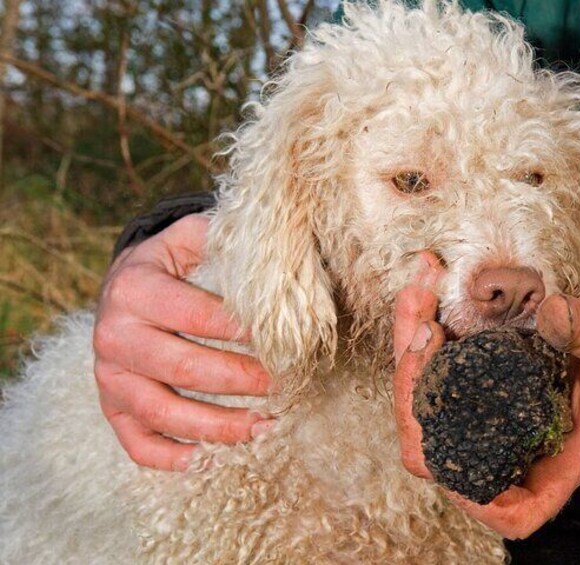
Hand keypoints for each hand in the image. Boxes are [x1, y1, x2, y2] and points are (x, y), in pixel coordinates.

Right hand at [94, 214, 272, 470]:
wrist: (127, 283)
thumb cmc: (174, 262)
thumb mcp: (193, 236)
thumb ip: (228, 237)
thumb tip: (280, 249)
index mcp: (134, 288)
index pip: (198, 316)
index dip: (245, 332)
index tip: (288, 340)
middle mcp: (113, 334)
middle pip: (184, 369)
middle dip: (242, 380)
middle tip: (286, 385)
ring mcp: (109, 376)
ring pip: (162, 414)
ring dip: (219, 427)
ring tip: (266, 428)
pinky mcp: (111, 406)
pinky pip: (137, 443)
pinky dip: (173, 459)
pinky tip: (213, 459)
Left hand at [392, 264, 579, 538]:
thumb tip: (554, 315)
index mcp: (558, 458)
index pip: (515, 511)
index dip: (478, 501)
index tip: (452, 458)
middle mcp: (511, 446)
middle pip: (441, 451)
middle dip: (417, 388)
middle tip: (423, 327)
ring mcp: (483, 417)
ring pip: (425, 407)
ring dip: (410, 352)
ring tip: (417, 296)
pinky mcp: (467, 386)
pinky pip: (429, 374)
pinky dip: (419, 334)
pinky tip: (423, 293)